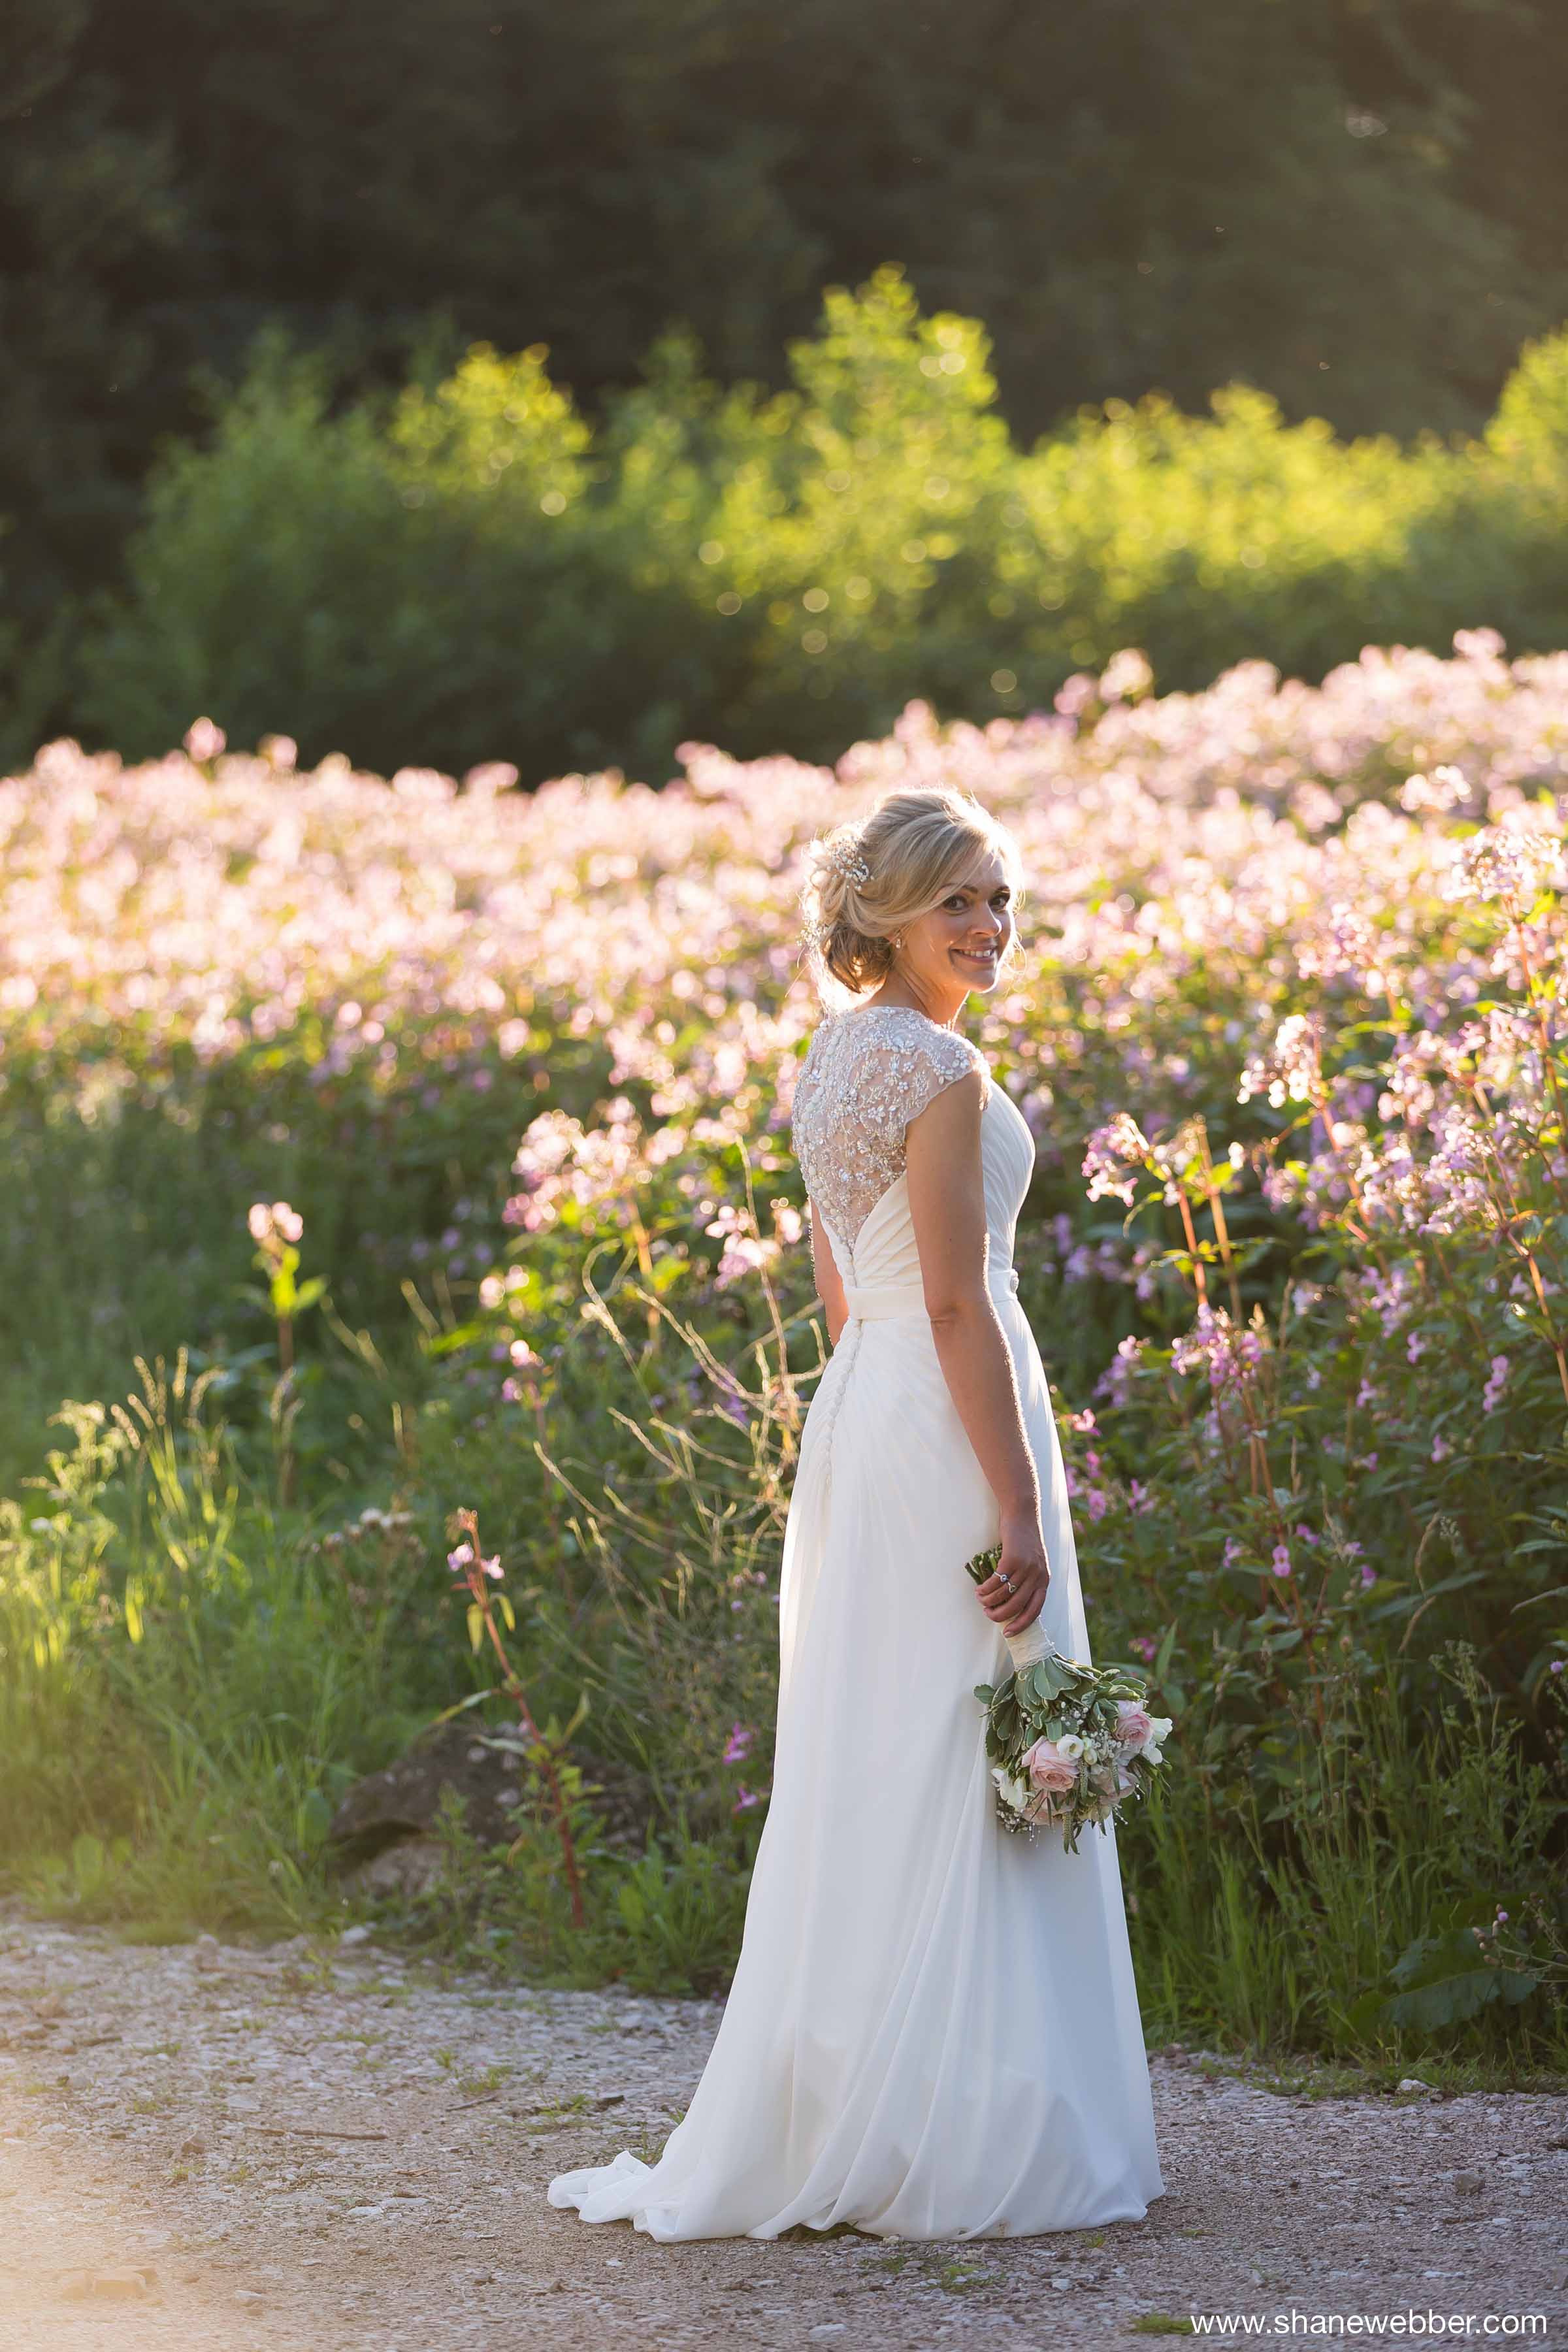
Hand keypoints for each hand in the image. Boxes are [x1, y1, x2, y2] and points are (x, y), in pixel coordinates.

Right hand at [973, 1516, 1049, 1636]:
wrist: (1022, 1514)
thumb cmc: (1024, 1540)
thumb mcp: (1033, 1562)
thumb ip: (1027, 1580)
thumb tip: (1010, 1602)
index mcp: (1044, 1580)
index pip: (1035, 1610)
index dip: (1021, 1624)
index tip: (1008, 1633)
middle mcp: (1038, 1576)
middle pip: (1017, 1606)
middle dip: (1000, 1615)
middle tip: (988, 1614)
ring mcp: (1026, 1567)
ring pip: (1004, 1594)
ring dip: (989, 1601)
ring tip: (981, 1599)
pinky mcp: (1013, 1559)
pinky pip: (996, 1581)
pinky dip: (986, 1588)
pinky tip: (979, 1589)